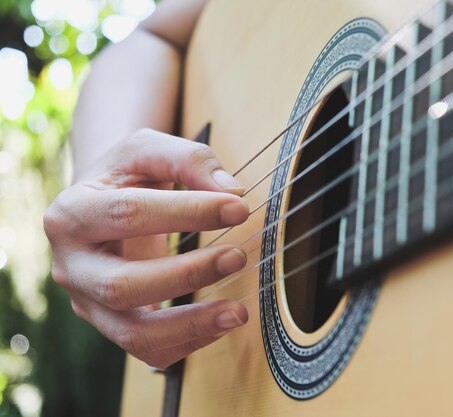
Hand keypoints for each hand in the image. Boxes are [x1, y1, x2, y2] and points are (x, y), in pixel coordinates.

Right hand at [44, 129, 249, 367]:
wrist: (102, 206)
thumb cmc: (127, 176)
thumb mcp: (147, 149)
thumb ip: (188, 159)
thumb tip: (232, 192)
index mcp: (71, 213)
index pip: (128, 214)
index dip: (188, 212)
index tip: (238, 207)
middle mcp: (70, 265)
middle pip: (121, 285)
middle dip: (186, 274)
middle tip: (237, 256)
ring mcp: (87, 302)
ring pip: (131, 333)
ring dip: (190, 325)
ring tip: (237, 312)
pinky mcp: (110, 324)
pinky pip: (147, 348)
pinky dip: (187, 342)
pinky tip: (220, 323)